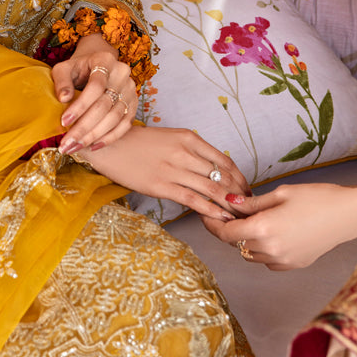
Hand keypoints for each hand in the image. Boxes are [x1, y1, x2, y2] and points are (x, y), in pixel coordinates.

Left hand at [51, 33, 135, 152]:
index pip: (95, 86)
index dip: (80, 106)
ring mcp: (130, 90)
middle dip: (84, 127)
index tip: (63, 122)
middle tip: (66, 143)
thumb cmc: (78, 68)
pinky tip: (93, 146)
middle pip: (105, 105)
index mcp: (105, 61)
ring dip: (94, 136)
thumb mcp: (64, 68)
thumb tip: (63, 99)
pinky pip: (124, 125)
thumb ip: (62, 81)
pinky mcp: (133, 104)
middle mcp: (122, 74)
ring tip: (75, 147)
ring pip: (115, 118)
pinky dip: (109, 138)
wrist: (96, 65)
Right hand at [80, 124, 248, 221]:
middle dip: (239, 194)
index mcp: (189, 137)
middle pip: (222, 175)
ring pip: (212, 189)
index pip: (225, 160)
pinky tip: (221, 218)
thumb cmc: (138, 142)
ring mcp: (174, 169)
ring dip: (229, 204)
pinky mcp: (162, 186)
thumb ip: (191, 149)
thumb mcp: (170, 137)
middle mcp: (185, 152)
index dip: (240, 178)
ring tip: (239, 216)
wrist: (109, 145)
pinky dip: (211, 210)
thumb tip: (213, 168)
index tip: (246, 190)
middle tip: (248, 207)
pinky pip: (194, 200)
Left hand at [200, 180, 356, 269]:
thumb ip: (251, 203)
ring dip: (245, 240)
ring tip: (255, 222)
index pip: (226, 233)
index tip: (206, 215)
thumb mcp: (281, 194)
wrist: (349, 215)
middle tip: (231, 213)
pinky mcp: (293, 265)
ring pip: (249, 254)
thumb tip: (228, 204)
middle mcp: (269, 249)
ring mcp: (282, 260)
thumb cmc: (317, 198)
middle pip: (236, 244)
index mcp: (263, 229)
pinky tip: (273, 233)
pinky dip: (262, 249)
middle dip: (230, 229)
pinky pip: (266, 260)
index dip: (212, 224)